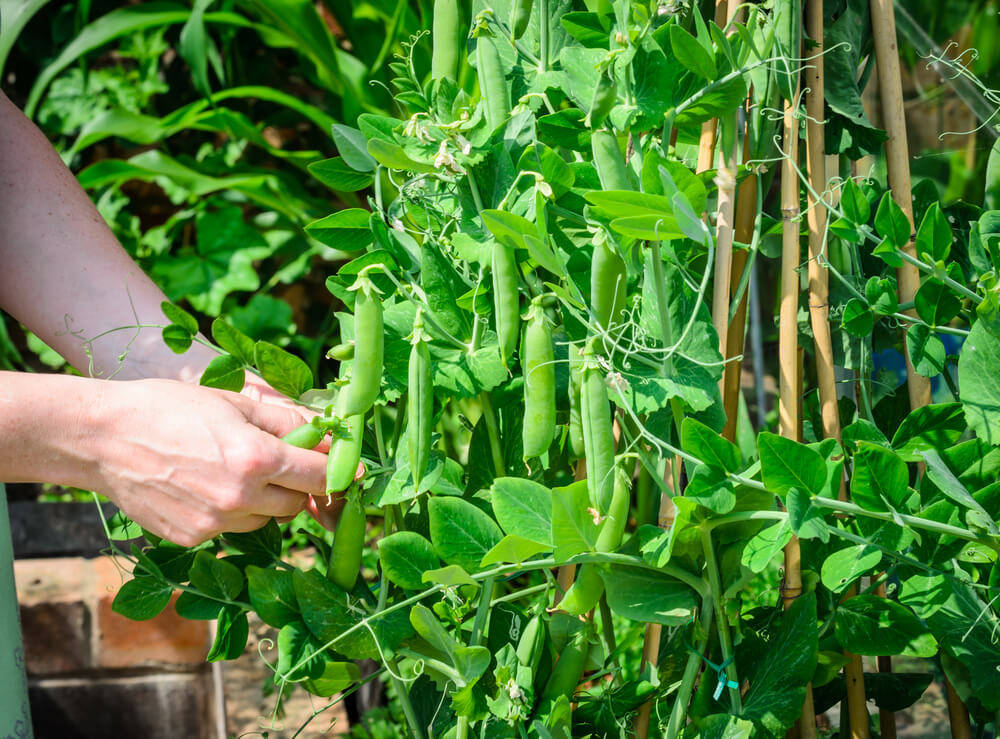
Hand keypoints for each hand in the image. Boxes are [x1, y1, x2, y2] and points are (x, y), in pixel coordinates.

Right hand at [86, 378, 328, 545]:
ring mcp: (214, 524)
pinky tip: (204, 487)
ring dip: (263, 502)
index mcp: (256, 458)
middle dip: (296, 485)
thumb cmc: (170, 409)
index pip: (319, 476)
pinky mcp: (192, 540)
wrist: (102, 437)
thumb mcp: (235, 402)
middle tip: (278, 463)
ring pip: (265, 521)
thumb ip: (287, 422)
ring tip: (231, 471)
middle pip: (296, 504)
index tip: (353, 470)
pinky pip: (231, 531)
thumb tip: (328, 434)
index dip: (339, 472)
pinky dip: (230, 514)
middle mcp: (239, 498)